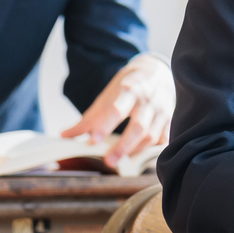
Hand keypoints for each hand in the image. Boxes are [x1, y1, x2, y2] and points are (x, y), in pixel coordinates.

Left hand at [60, 55, 174, 167]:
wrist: (155, 70)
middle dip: (123, 146)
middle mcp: (147, 100)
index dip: (105, 126)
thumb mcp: (107, 95)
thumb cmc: (127, 86)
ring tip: (120, 162)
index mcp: (128, 90)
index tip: (93, 141)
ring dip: (135, 151)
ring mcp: (161, 110)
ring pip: (151, 136)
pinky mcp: (169, 119)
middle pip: (138, 126)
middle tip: (109, 162)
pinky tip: (140, 159)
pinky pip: (163, 139)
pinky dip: (152, 151)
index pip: (116, 109)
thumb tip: (64, 135)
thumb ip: (88, 118)